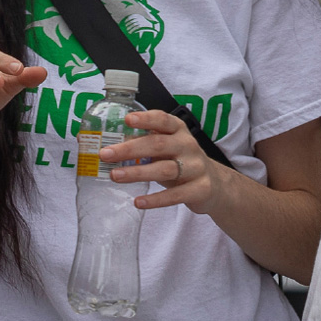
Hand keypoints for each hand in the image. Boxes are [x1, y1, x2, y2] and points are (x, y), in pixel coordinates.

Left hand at [104, 109, 231, 211]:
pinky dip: (155, 199)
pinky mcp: (200, 189)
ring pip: (164, 169)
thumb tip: (111, 146)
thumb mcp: (167, 148)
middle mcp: (188, 145)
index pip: (163, 120)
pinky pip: (175, 195)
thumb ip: (145, 144)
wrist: (214, 184)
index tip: (127, 120)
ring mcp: (196, 167)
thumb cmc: (181, 161)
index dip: (145, 119)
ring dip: (137, 173)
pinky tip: (138, 202)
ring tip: (115, 176)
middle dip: (129, 149)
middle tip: (106, 154)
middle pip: (158, 144)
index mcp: (178, 130)